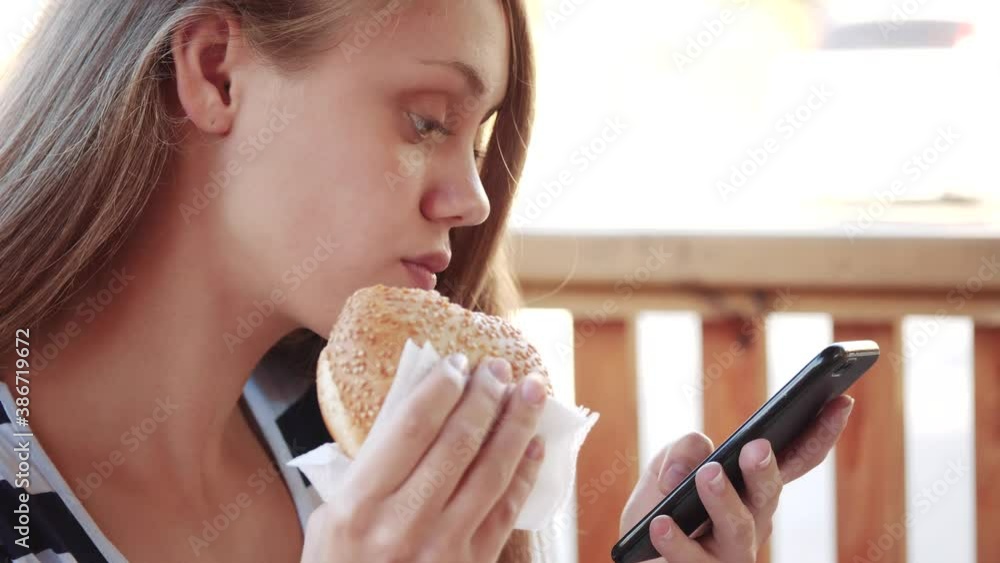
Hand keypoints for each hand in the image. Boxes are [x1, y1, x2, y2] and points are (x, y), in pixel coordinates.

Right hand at [301, 355, 548, 562]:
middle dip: (484, 397)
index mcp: (360, 506)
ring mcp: (442, 548)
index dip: (440, 388)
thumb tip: (416, 410)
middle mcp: (403, 524)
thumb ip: (368, 468)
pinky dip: (525, 473)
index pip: (410, 428)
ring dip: (517, 425)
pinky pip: (507, 510)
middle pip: (457, 443)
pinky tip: (535, 445)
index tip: (457, 362)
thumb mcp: (330, 518)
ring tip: (532, 391)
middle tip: (499, 368)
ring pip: (491, 472)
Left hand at [619, 395, 854, 561]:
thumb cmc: (665, 505)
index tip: (840, 402)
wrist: (636, 556)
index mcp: (755, 487)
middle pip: (769, 495)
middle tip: (756, 447)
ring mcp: (733, 552)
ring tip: (707, 474)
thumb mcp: (669, 466)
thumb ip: (684, 450)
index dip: (820, 434)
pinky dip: (677, 541)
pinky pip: (693, 559)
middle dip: (765, 470)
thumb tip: (697, 460)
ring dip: (724, 500)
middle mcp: (755, 520)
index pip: (795, 459)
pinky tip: (662, 524)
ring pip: (739, 528)